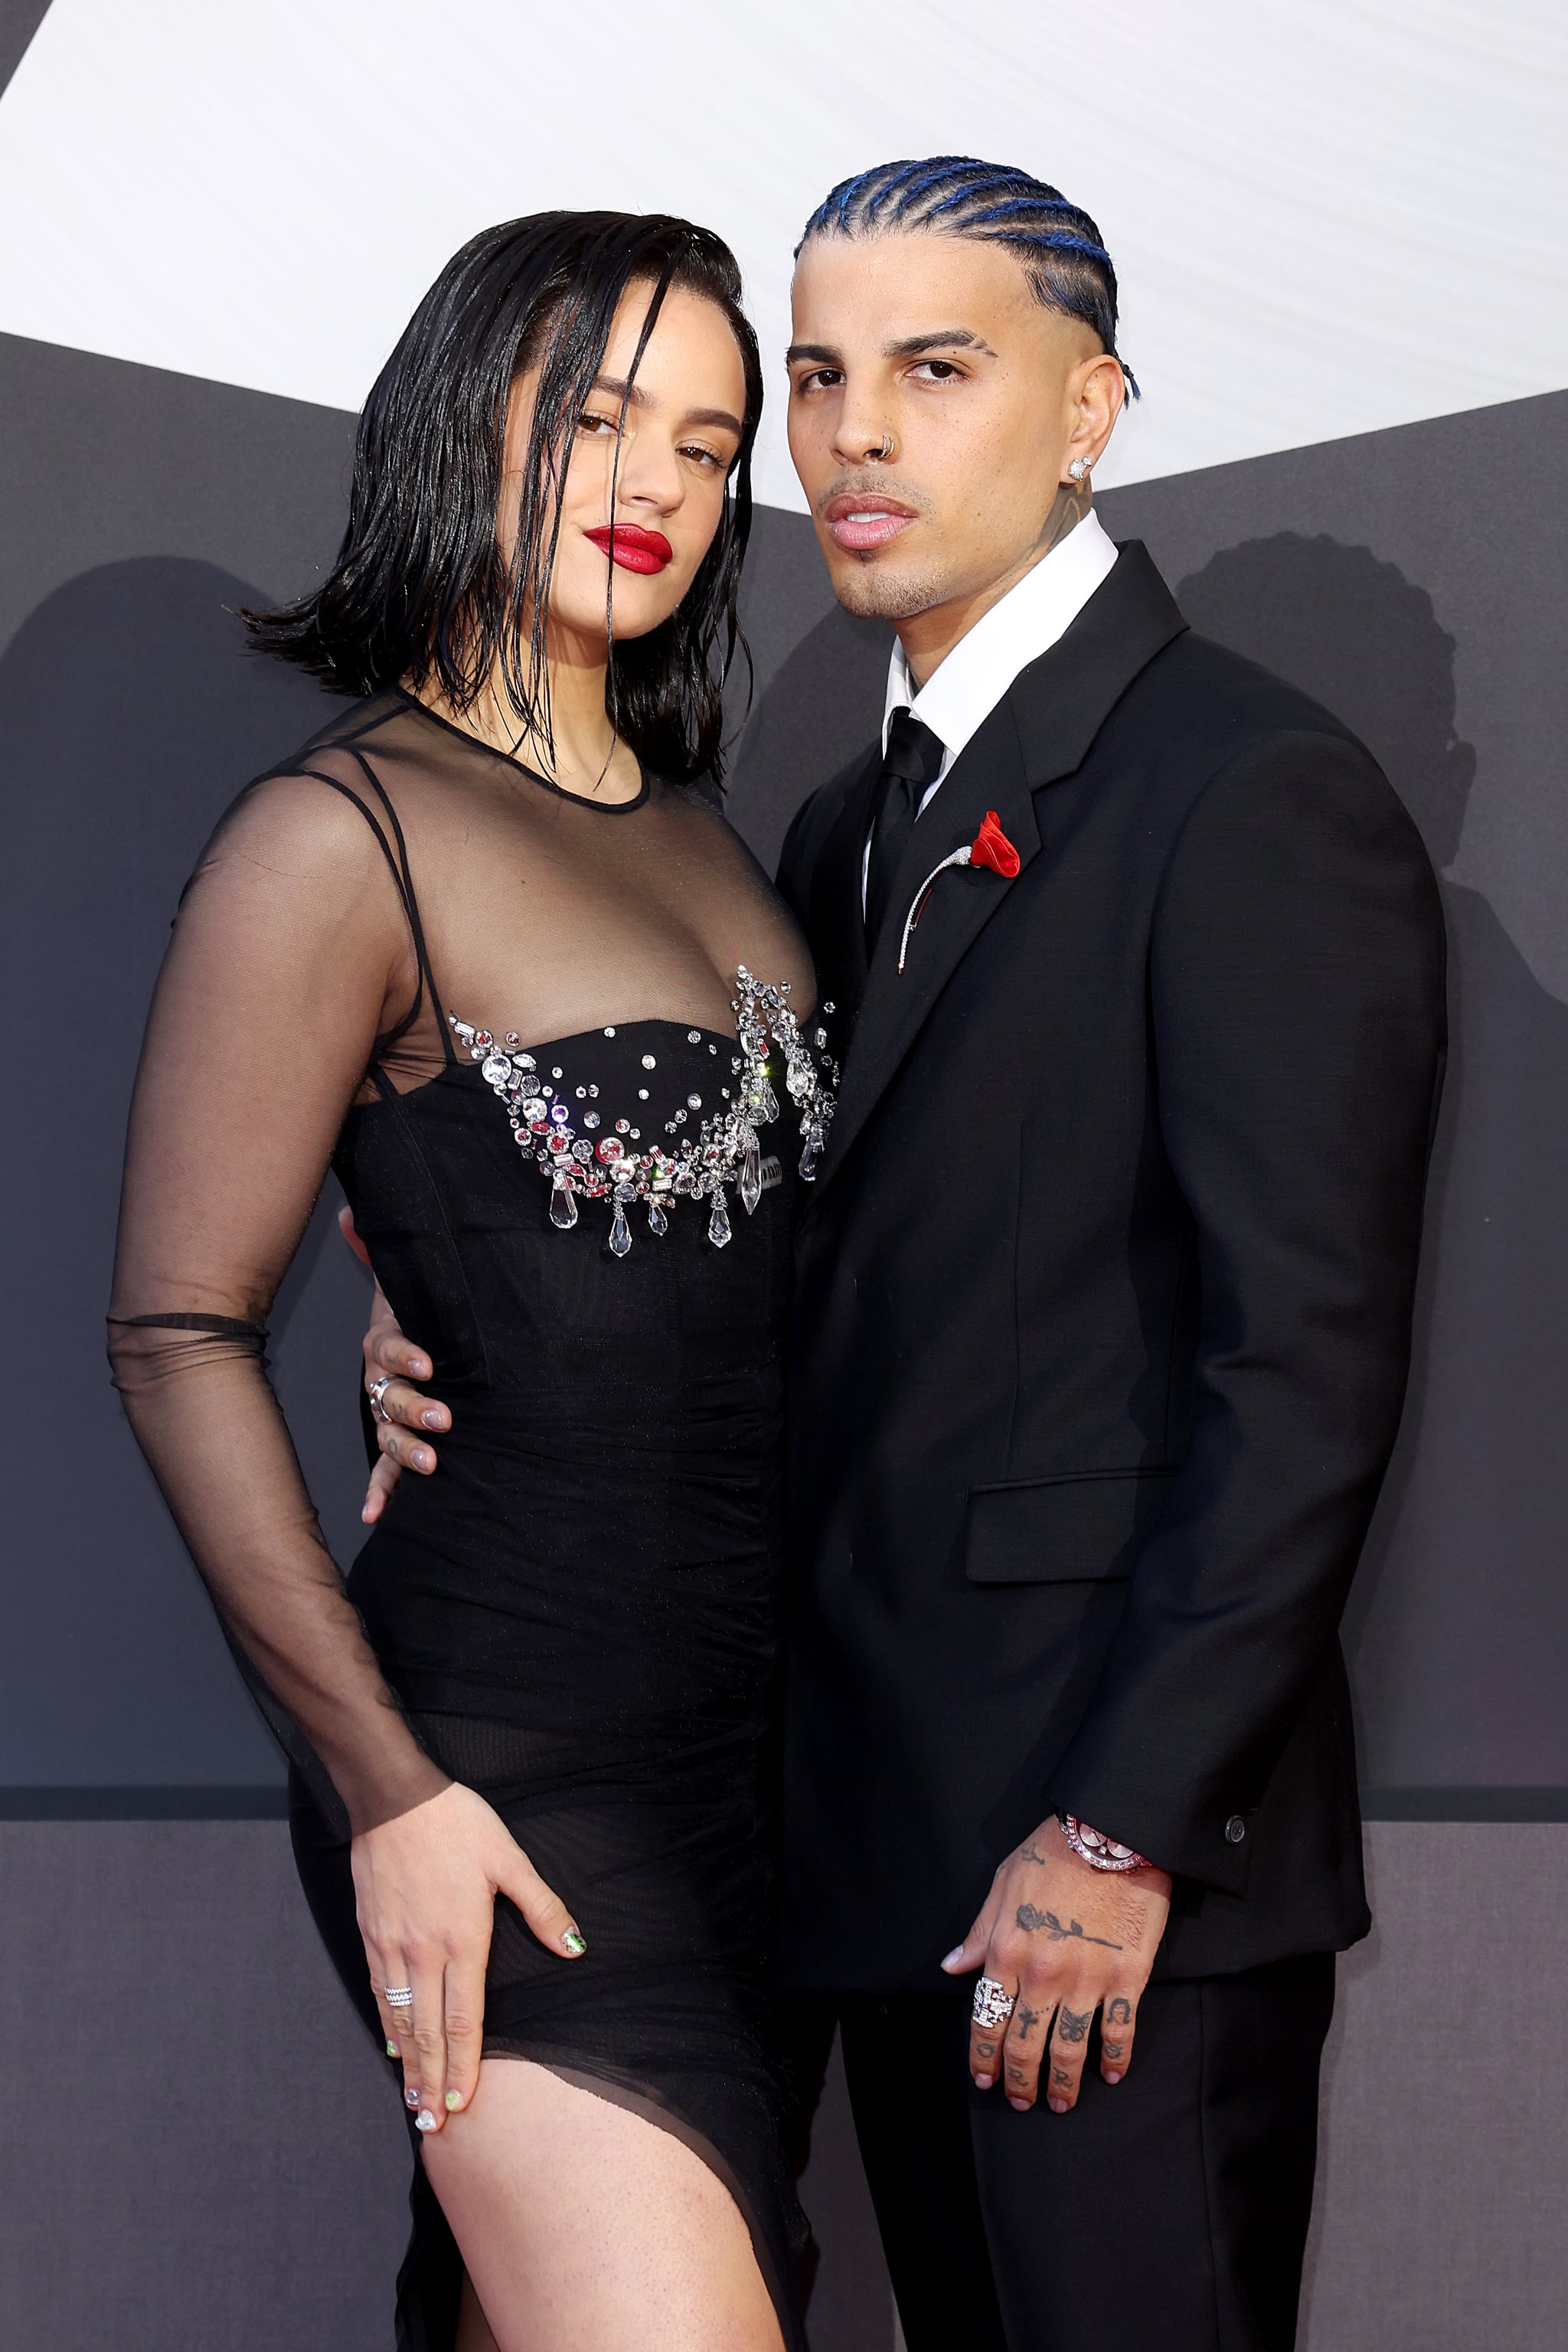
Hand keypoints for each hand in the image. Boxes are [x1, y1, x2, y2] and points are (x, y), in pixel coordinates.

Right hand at [340, 1206, 449, 1523]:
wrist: (422, 1341)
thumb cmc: (420, 1309)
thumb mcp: (405, 1281)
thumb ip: (379, 1250)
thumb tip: (351, 1213)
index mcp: (387, 1342)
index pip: (392, 1348)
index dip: (406, 1355)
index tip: (428, 1363)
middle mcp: (382, 1381)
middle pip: (389, 1397)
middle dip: (414, 1408)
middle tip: (444, 1418)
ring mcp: (388, 1413)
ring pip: (389, 1434)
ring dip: (405, 1451)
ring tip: (430, 1465)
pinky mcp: (397, 1442)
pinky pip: (384, 1469)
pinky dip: (380, 1492)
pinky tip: (375, 1515)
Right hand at [354, 1781, 586, 2133]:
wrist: (395, 1797)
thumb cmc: (458, 1823)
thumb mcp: (510, 1859)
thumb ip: (542, 1908)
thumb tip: (576, 1947)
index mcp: (463, 1939)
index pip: (465, 2020)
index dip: (464, 2067)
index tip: (463, 2105)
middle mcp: (424, 1952)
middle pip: (429, 2033)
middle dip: (432, 2084)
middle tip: (433, 2127)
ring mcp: (393, 1945)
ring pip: (401, 2019)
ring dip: (408, 2064)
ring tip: (412, 2102)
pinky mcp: (371, 1932)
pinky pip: (379, 1991)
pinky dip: (387, 2024)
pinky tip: (392, 2043)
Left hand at [942, 1813, 1171, 2112]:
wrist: (1110, 1831)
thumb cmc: (1052, 1851)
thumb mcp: (1003, 1883)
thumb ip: (979, 1932)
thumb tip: (953, 1967)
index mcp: (1007, 1950)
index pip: (988, 2018)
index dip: (984, 2055)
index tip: (984, 2078)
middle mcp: (1042, 1973)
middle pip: (1026, 2044)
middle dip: (1020, 2080)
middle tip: (1021, 2102)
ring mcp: (1087, 1979)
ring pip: (1069, 2049)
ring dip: (1063, 2084)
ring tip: (1061, 2104)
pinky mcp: (1128, 1978)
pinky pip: (1119, 2031)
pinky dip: (1115, 2058)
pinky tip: (1110, 2074)